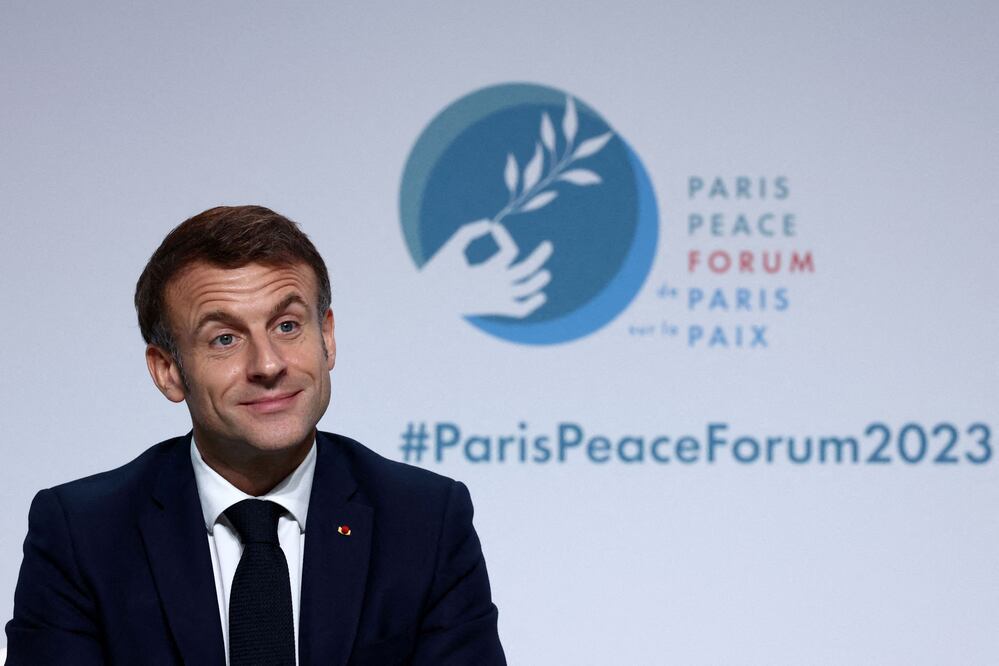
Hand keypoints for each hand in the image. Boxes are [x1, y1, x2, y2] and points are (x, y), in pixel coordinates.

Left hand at [421, 220, 552, 318]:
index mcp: (488, 269)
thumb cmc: (438, 270)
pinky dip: (531, 305)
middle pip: (526, 270)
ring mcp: (497, 295)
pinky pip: (519, 310)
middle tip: (548, 244)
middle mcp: (496, 282)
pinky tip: (539, 295)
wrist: (427, 294)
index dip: (505, 237)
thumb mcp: (454, 246)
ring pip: (526, 288)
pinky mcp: (495, 307)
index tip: (494, 228)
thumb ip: (469, 231)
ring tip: (545, 271)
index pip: (509, 252)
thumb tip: (490, 224)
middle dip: (539, 258)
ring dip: (538, 280)